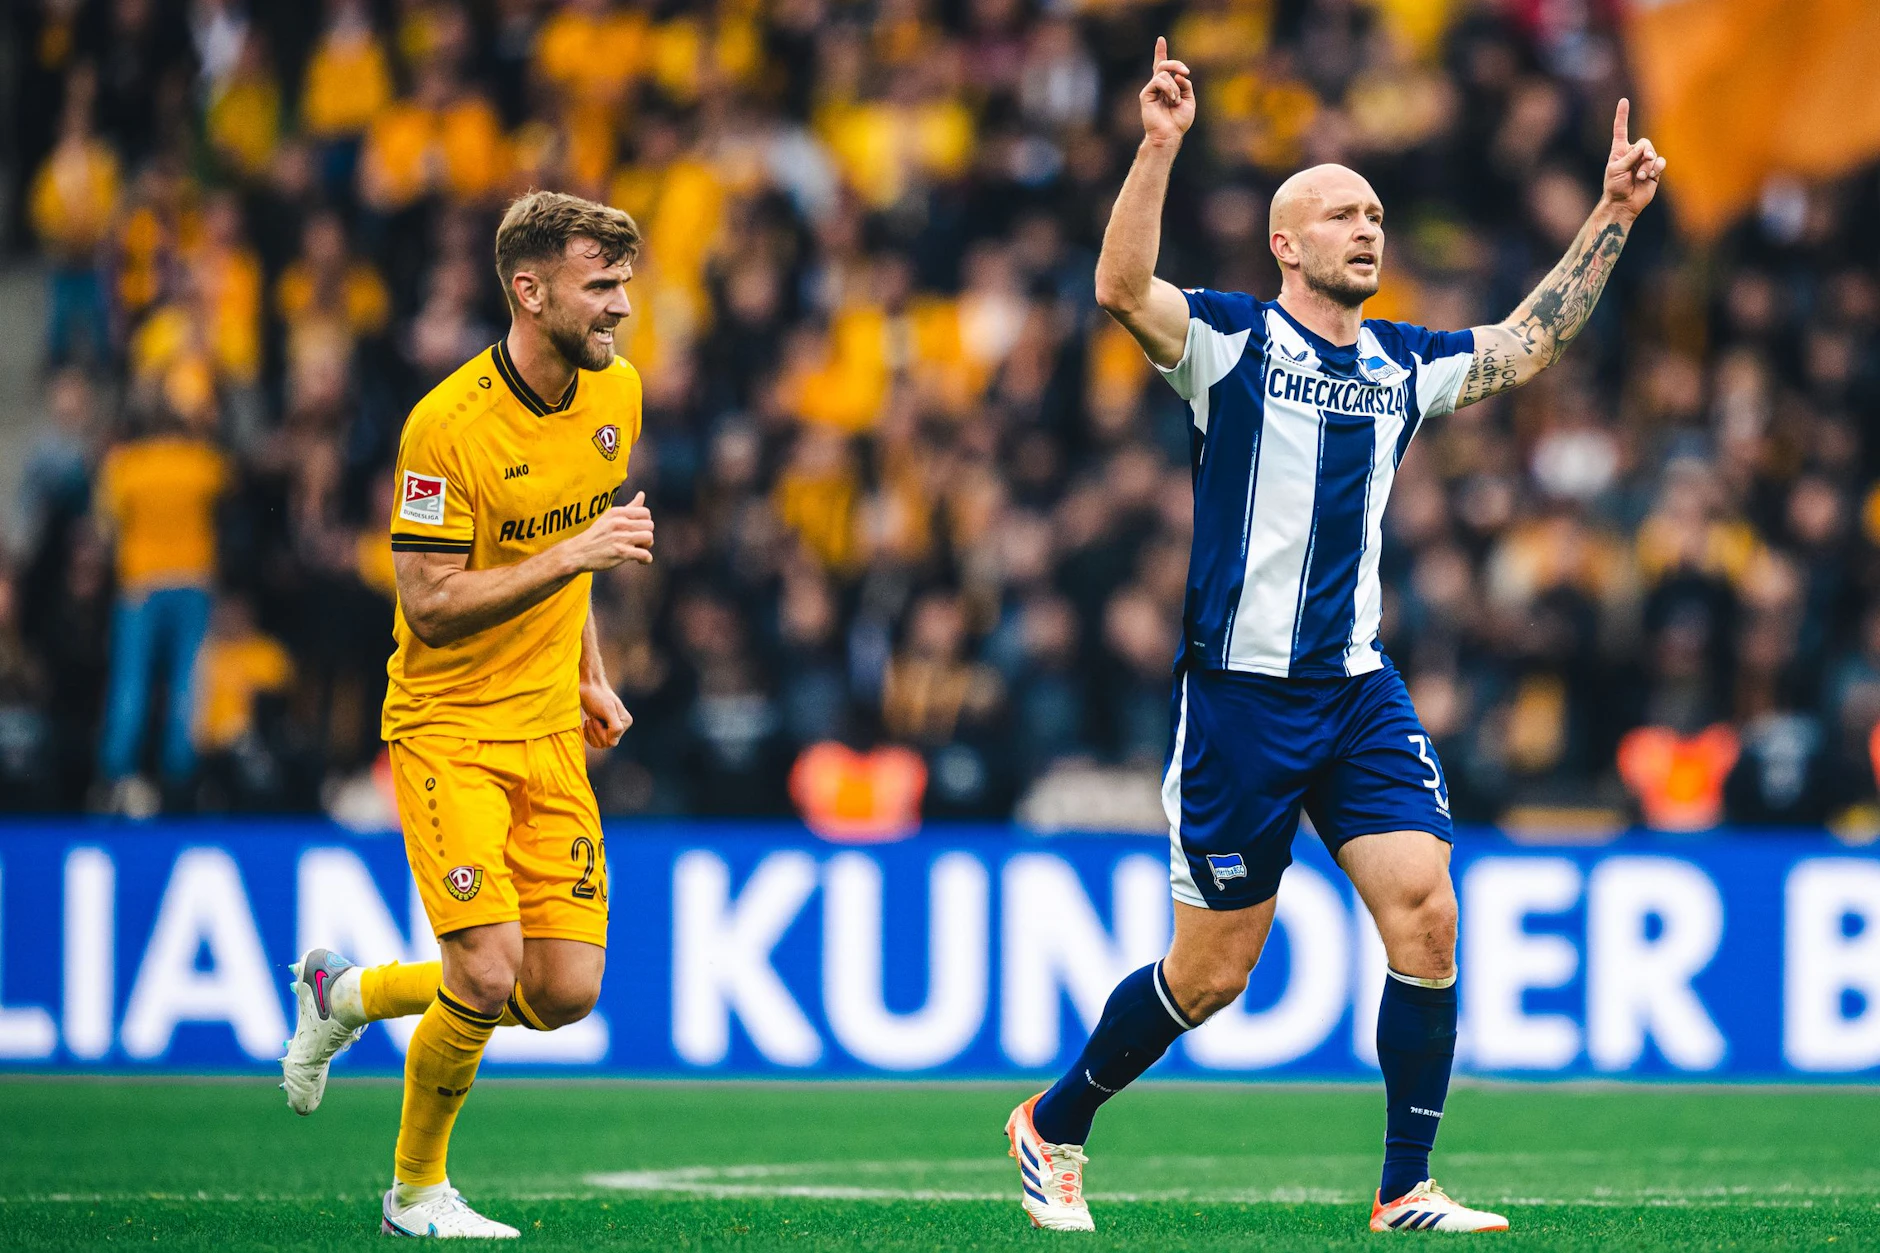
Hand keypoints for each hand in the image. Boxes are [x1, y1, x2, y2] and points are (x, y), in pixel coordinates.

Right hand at [561, 491, 653, 571]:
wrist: (578, 552)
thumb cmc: (597, 535)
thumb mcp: (610, 517)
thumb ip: (629, 507)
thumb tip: (642, 494)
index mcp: (617, 513)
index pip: (645, 513)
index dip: (645, 522)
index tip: (638, 530)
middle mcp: (619, 523)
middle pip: (650, 525)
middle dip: (647, 534)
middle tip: (638, 542)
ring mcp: (620, 537)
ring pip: (649, 538)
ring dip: (647, 546)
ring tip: (639, 550)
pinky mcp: (621, 552)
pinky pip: (645, 554)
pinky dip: (646, 559)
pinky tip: (641, 561)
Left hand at [580, 680, 630, 748]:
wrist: (588, 686)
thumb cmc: (596, 696)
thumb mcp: (607, 710)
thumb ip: (615, 727)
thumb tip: (613, 743)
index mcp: (625, 722)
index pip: (612, 740)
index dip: (601, 733)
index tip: (596, 719)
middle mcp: (621, 726)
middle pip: (606, 744)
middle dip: (595, 732)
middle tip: (592, 718)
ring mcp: (611, 727)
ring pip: (600, 744)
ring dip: (591, 733)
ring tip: (590, 719)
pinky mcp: (602, 727)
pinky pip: (595, 741)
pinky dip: (588, 734)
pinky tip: (587, 723)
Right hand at [1139, 37, 1193, 147]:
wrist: (1169, 135)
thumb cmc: (1179, 121)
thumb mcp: (1189, 100)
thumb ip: (1186, 85)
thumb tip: (1178, 75)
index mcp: (1167, 87)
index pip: (1162, 67)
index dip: (1161, 52)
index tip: (1160, 39)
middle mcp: (1157, 87)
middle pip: (1163, 65)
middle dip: (1176, 64)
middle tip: (1186, 72)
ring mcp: (1151, 90)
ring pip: (1163, 73)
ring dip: (1175, 87)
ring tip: (1176, 100)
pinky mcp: (1146, 94)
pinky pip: (1159, 81)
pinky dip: (1169, 89)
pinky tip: (1172, 100)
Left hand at [1603, 98, 1664, 220]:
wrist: (1623, 203)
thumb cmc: (1614, 187)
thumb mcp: (1616, 170)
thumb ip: (1630, 157)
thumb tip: (1645, 149)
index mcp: (1620, 150)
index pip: (1621, 129)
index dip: (1622, 115)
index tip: (1624, 100)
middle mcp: (1633, 153)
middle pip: (1645, 143)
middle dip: (1645, 153)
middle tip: (1642, 164)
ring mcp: (1644, 162)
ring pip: (1653, 154)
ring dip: (1648, 165)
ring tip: (1641, 177)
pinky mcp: (1654, 170)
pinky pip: (1661, 162)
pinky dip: (1657, 168)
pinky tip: (1651, 176)